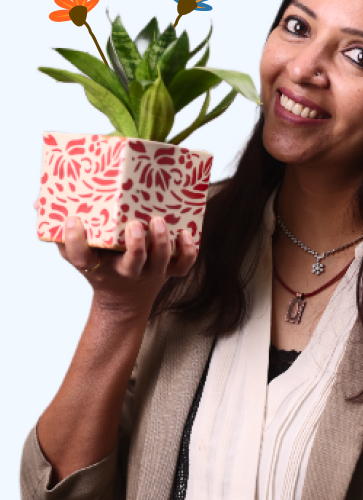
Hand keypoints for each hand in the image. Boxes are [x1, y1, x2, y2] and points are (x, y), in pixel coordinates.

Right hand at [56, 216, 196, 316]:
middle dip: (136, 245)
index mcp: (97, 265)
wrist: (123, 300)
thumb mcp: (77, 252)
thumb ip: (60, 229)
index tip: (74, 220)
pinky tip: (187, 233)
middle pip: (132, 263)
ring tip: (159, 221)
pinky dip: (188, 253)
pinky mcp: (168, 272)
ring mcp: (150, 273)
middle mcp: (125, 271)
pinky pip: (182, 267)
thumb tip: (38, 199)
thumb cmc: (100, 265)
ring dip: (162, 243)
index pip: (79, 257)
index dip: (75, 240)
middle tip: (135, 224)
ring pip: (160, 263)